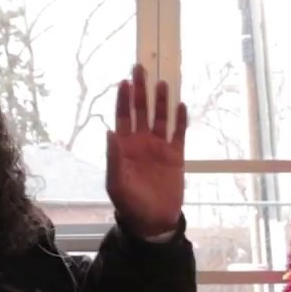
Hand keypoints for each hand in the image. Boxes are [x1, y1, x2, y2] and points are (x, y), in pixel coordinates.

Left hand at [106, 64, 187, 237]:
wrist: (154, 223)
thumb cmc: (130, 204)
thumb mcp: (116, 183)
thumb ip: (113, 157)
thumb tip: (109, 131)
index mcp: (124, 147)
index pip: (123, 117)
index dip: (124, 99)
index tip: (125, 81)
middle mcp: (141, 142)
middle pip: (141, 111)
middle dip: (140, 90)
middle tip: (140, 68)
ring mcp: (159, 147)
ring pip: (160, 118)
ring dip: (161, 101)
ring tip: (162, 83)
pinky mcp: (176, 156)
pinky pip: (178, 133)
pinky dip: (180, 120)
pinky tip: (181, 105)